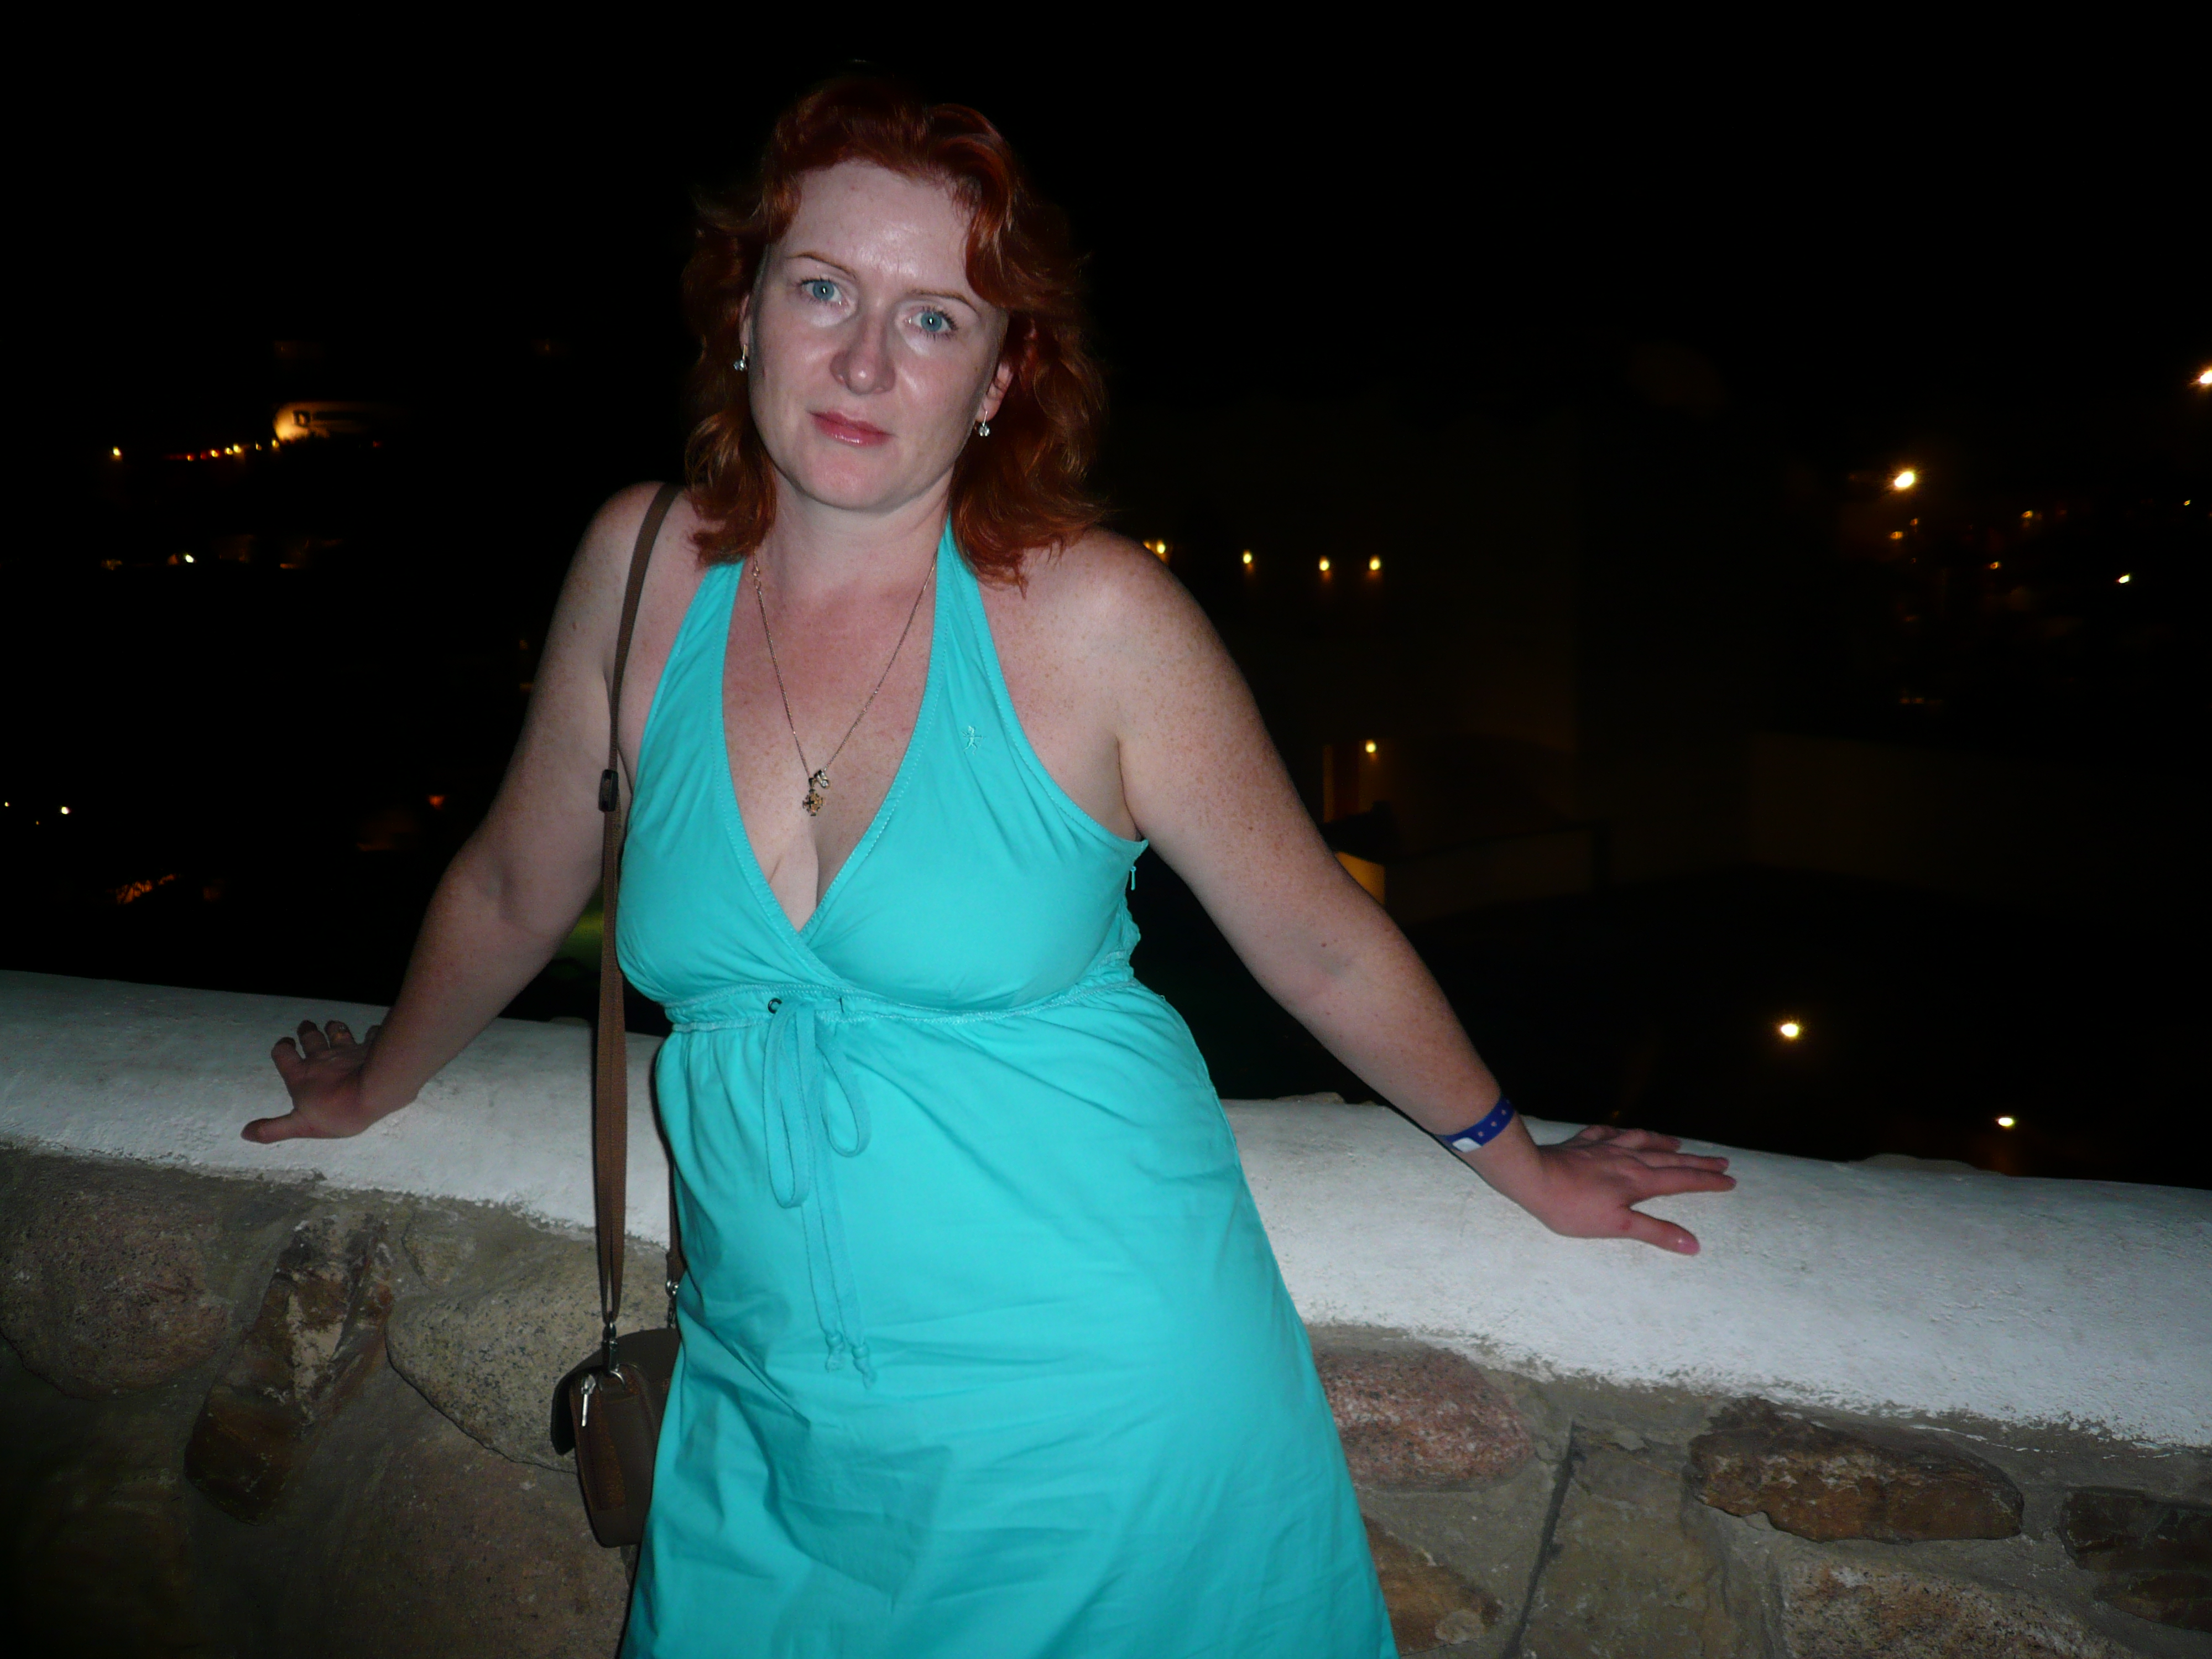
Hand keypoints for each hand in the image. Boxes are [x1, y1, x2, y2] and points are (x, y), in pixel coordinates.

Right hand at [245, 1019, 387, 1142]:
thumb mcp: (300, 1126)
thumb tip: (245, 1133)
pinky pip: (371, 1035)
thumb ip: (273, 1129)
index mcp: (302, 1074)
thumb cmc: (335, 1112)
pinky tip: (373, 1032)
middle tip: (306, 1026)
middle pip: (311, 1038)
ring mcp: (347, 1051)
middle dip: (307, 1031)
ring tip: (333, 1025)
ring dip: (335, 1027)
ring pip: (338, 1032)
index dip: (282, 1048)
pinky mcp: (369, 1048)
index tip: (285, 1043)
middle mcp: (322, 1058)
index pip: (284, 1054)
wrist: (372, 1093)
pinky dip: (371, 1033)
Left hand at [1513, 1125, 1735, 1254]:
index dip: (1708, 1181)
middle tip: (1721, 1161)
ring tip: (1678, 1142)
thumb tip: (1693, 1244)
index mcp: (1640, 1181)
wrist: (1534, 1177)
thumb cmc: (1574, 1208)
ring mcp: (1605, 1147)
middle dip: (1698, 1162)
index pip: (1683, 1180)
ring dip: (1664, 1142)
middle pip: (1671, 1159)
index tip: (1730, 1180)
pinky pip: (1608, 1132)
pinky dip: (1621, 1132)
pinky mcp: (1583, 1143)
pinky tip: (1621, 1132)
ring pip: (1643, 1140)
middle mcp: (1628, 1159)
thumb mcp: (1618, 1226)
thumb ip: (1656, 1232)